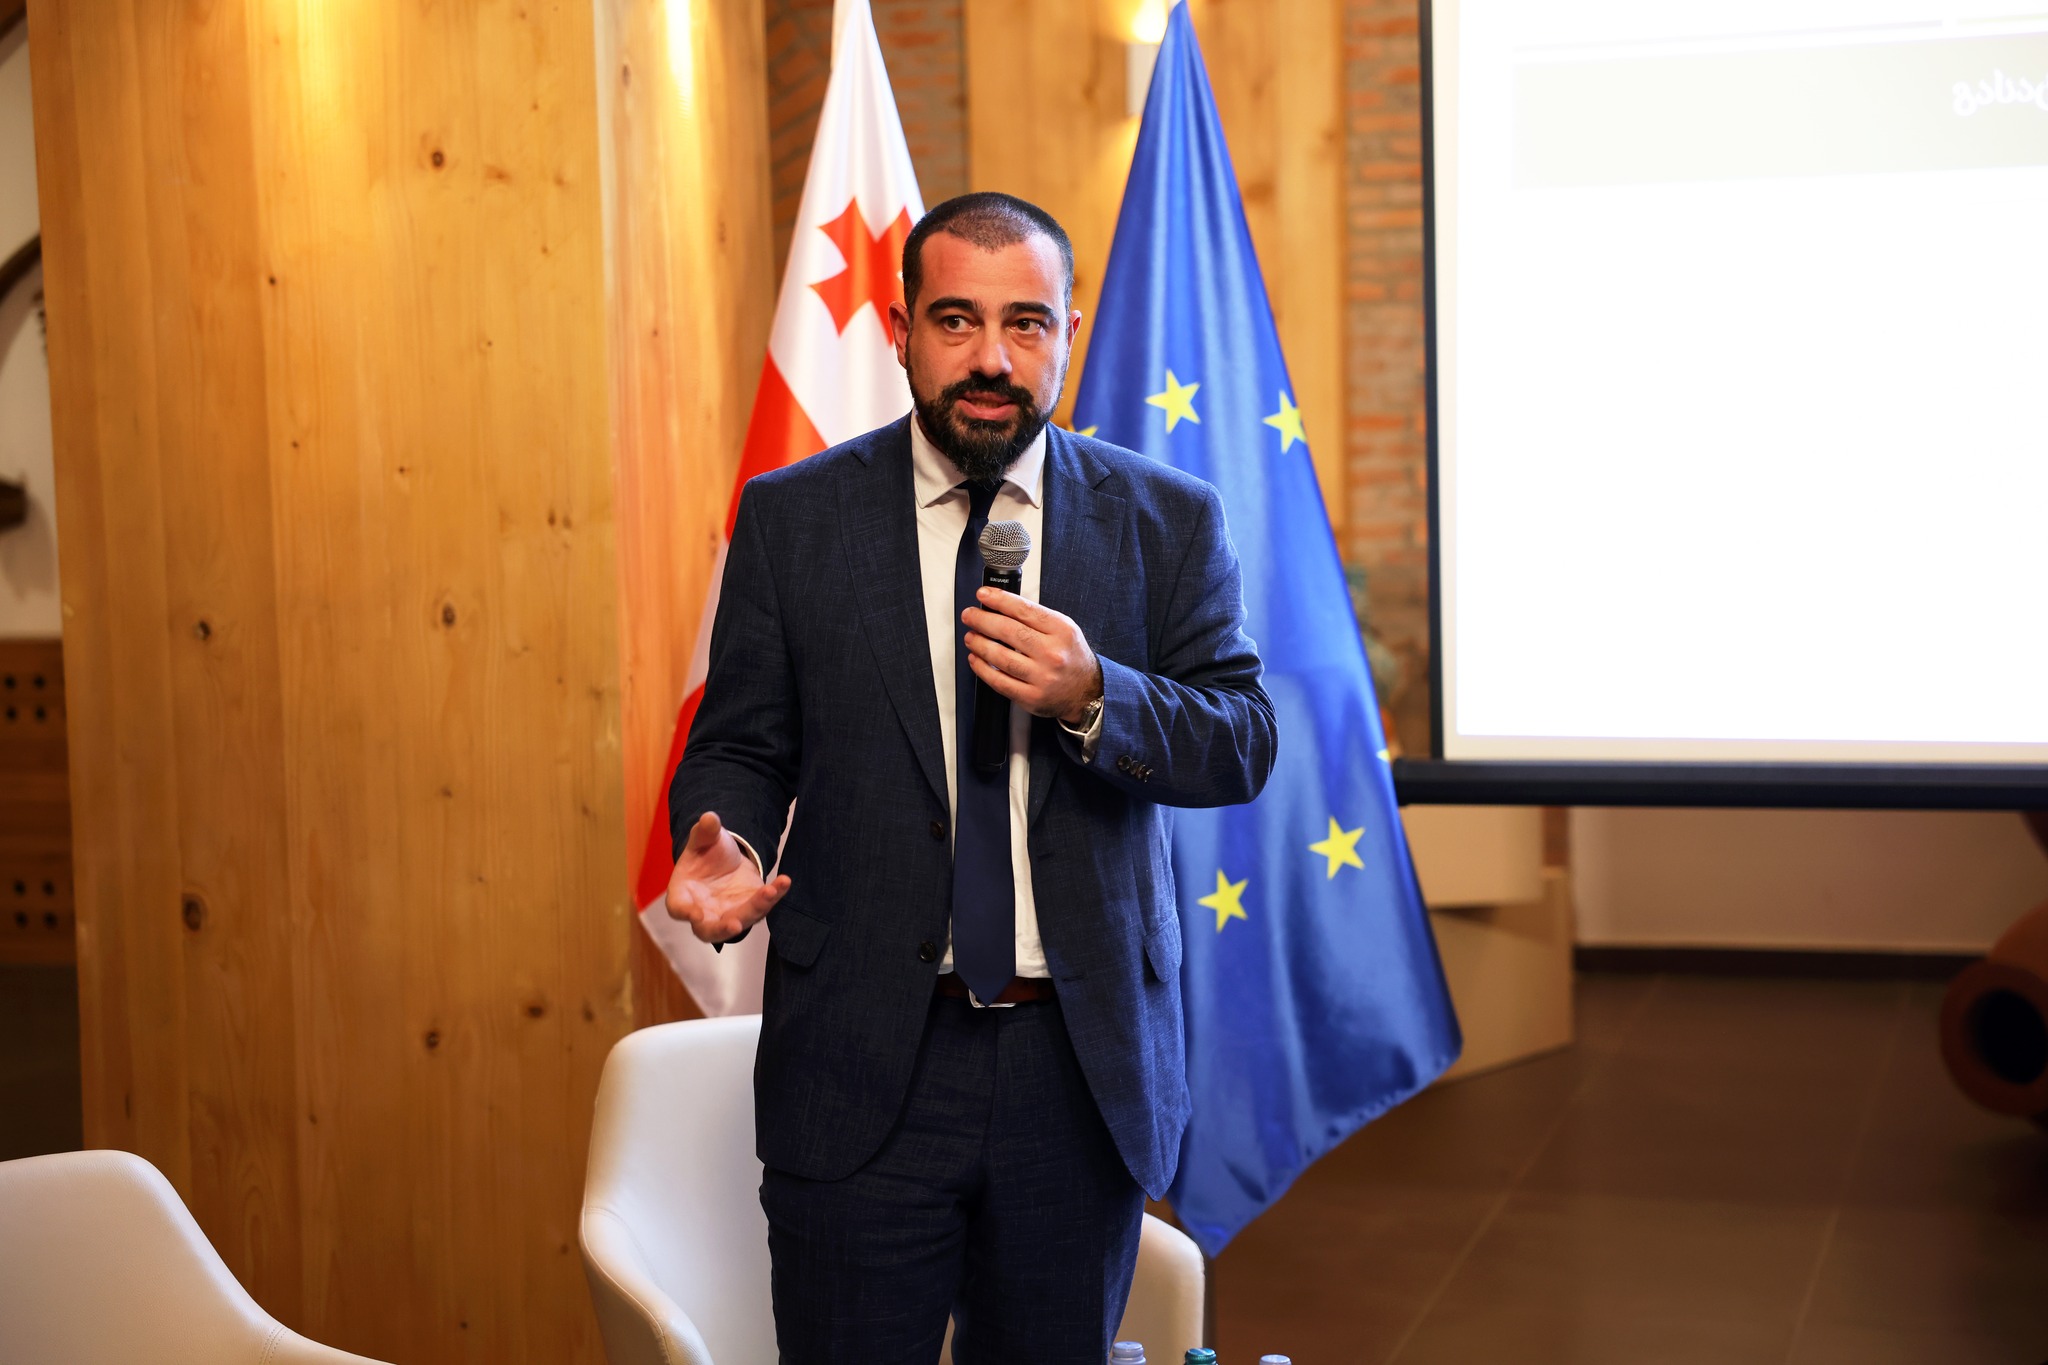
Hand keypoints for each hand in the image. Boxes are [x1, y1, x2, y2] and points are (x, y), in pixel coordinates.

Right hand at [664, 811, 790, 943]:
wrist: (726, 861)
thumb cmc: (705, 855)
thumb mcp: (704, 840)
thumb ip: (704, 831)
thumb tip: (709, 818)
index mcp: (683, 896)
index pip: (679, 909)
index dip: (685, 913)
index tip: (695, 915)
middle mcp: (704, 912)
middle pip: (710, 929)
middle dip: (722, 929)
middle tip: (734, 925)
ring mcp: (728, 915)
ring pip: (741, 919)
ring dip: (756, 908)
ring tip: (769, 891)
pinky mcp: (751, 910)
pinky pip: (763, 906)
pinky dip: (774, 895)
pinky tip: (784, 881)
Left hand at [962, 588, 1103, 723]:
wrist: (1086, 691)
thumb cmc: (1070, 656)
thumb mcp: (1064, 629)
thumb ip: (1036, 618)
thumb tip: (1001, 606)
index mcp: (1061, 631)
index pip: (1024, 610)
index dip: (999, 600)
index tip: (983, 595)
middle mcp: (1052, 653)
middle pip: (1009, 631)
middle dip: (982, 620)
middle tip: (969, 615)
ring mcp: (1042, 677)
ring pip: (1000, 657)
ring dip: (979, 644)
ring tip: (971, 636)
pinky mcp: (1031, 697)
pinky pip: (1000, 682)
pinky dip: (982, 669)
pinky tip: (976, 659)